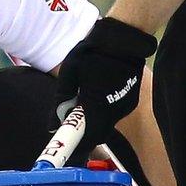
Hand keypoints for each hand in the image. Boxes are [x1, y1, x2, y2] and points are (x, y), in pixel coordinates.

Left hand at [49, 17, 156, 156]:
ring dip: (95, 119)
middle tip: (72, 123)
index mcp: (97, 106)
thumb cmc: (92, 52)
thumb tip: (53, 124)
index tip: (68, 147)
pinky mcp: (132, 100)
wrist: (122, 38)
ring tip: (85, 99)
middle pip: (99, 133)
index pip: (89, 137)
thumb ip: (61, 101)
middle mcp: (115, 110)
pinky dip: (105, 109)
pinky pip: (116, 112)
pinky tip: (99, 92)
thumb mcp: (69, 74)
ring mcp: (126, 105)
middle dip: (85, 132)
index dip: (78, 145)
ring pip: (107, 122)